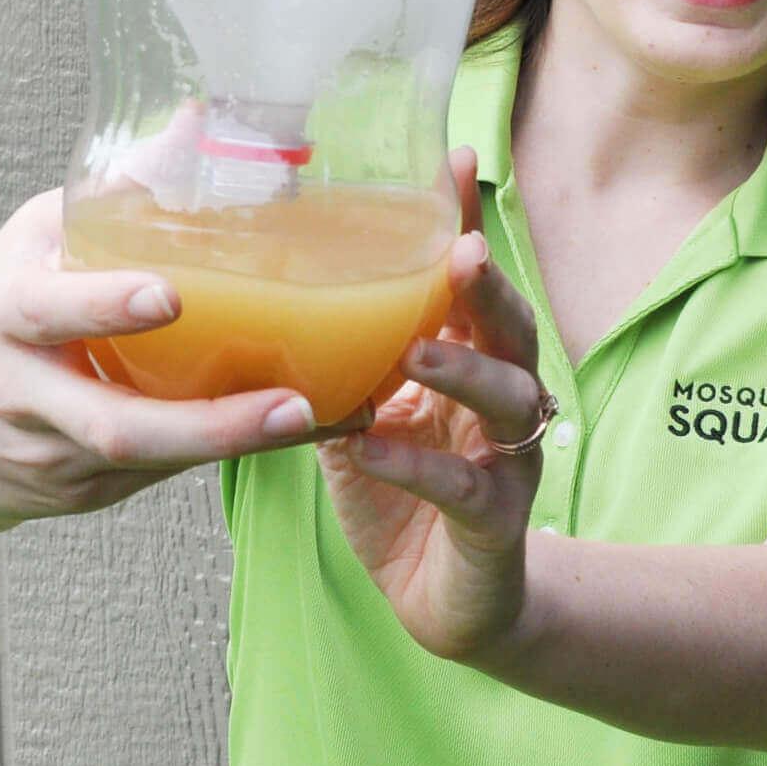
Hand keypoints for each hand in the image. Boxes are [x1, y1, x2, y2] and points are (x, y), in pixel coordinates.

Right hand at [0, 186, 372, 531]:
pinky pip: (159, 480)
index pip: (46, 309)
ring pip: (150, 462)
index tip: (169, 295)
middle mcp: (23, 393)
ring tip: (321, 419)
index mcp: (5, 315)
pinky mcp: (76, 496)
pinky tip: (296, 435)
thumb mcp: (38, 237)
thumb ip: (119, 190)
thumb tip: (198, 121)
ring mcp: (49, 456)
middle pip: (113, 426)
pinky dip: (227, 457)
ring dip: (239, 445)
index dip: (103, 304)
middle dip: (209, 424)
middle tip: (293, 404)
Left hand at [315, 146, 548, 661]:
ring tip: (418, 350)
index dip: (467, 224)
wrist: (449, 606)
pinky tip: (375, 449)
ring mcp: (507, 462)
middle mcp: (502, 402)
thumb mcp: (365, 418)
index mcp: (472, 364)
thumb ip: (336, 365)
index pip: (472, 283)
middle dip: (486, 290)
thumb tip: (255, 299)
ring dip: (462, 370)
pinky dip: (417, 465)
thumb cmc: (404, 499)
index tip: (456, 159)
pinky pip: (463, 487)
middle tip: (458, 254)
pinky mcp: (494, 524)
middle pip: (511, 330)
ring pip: (505, 401)